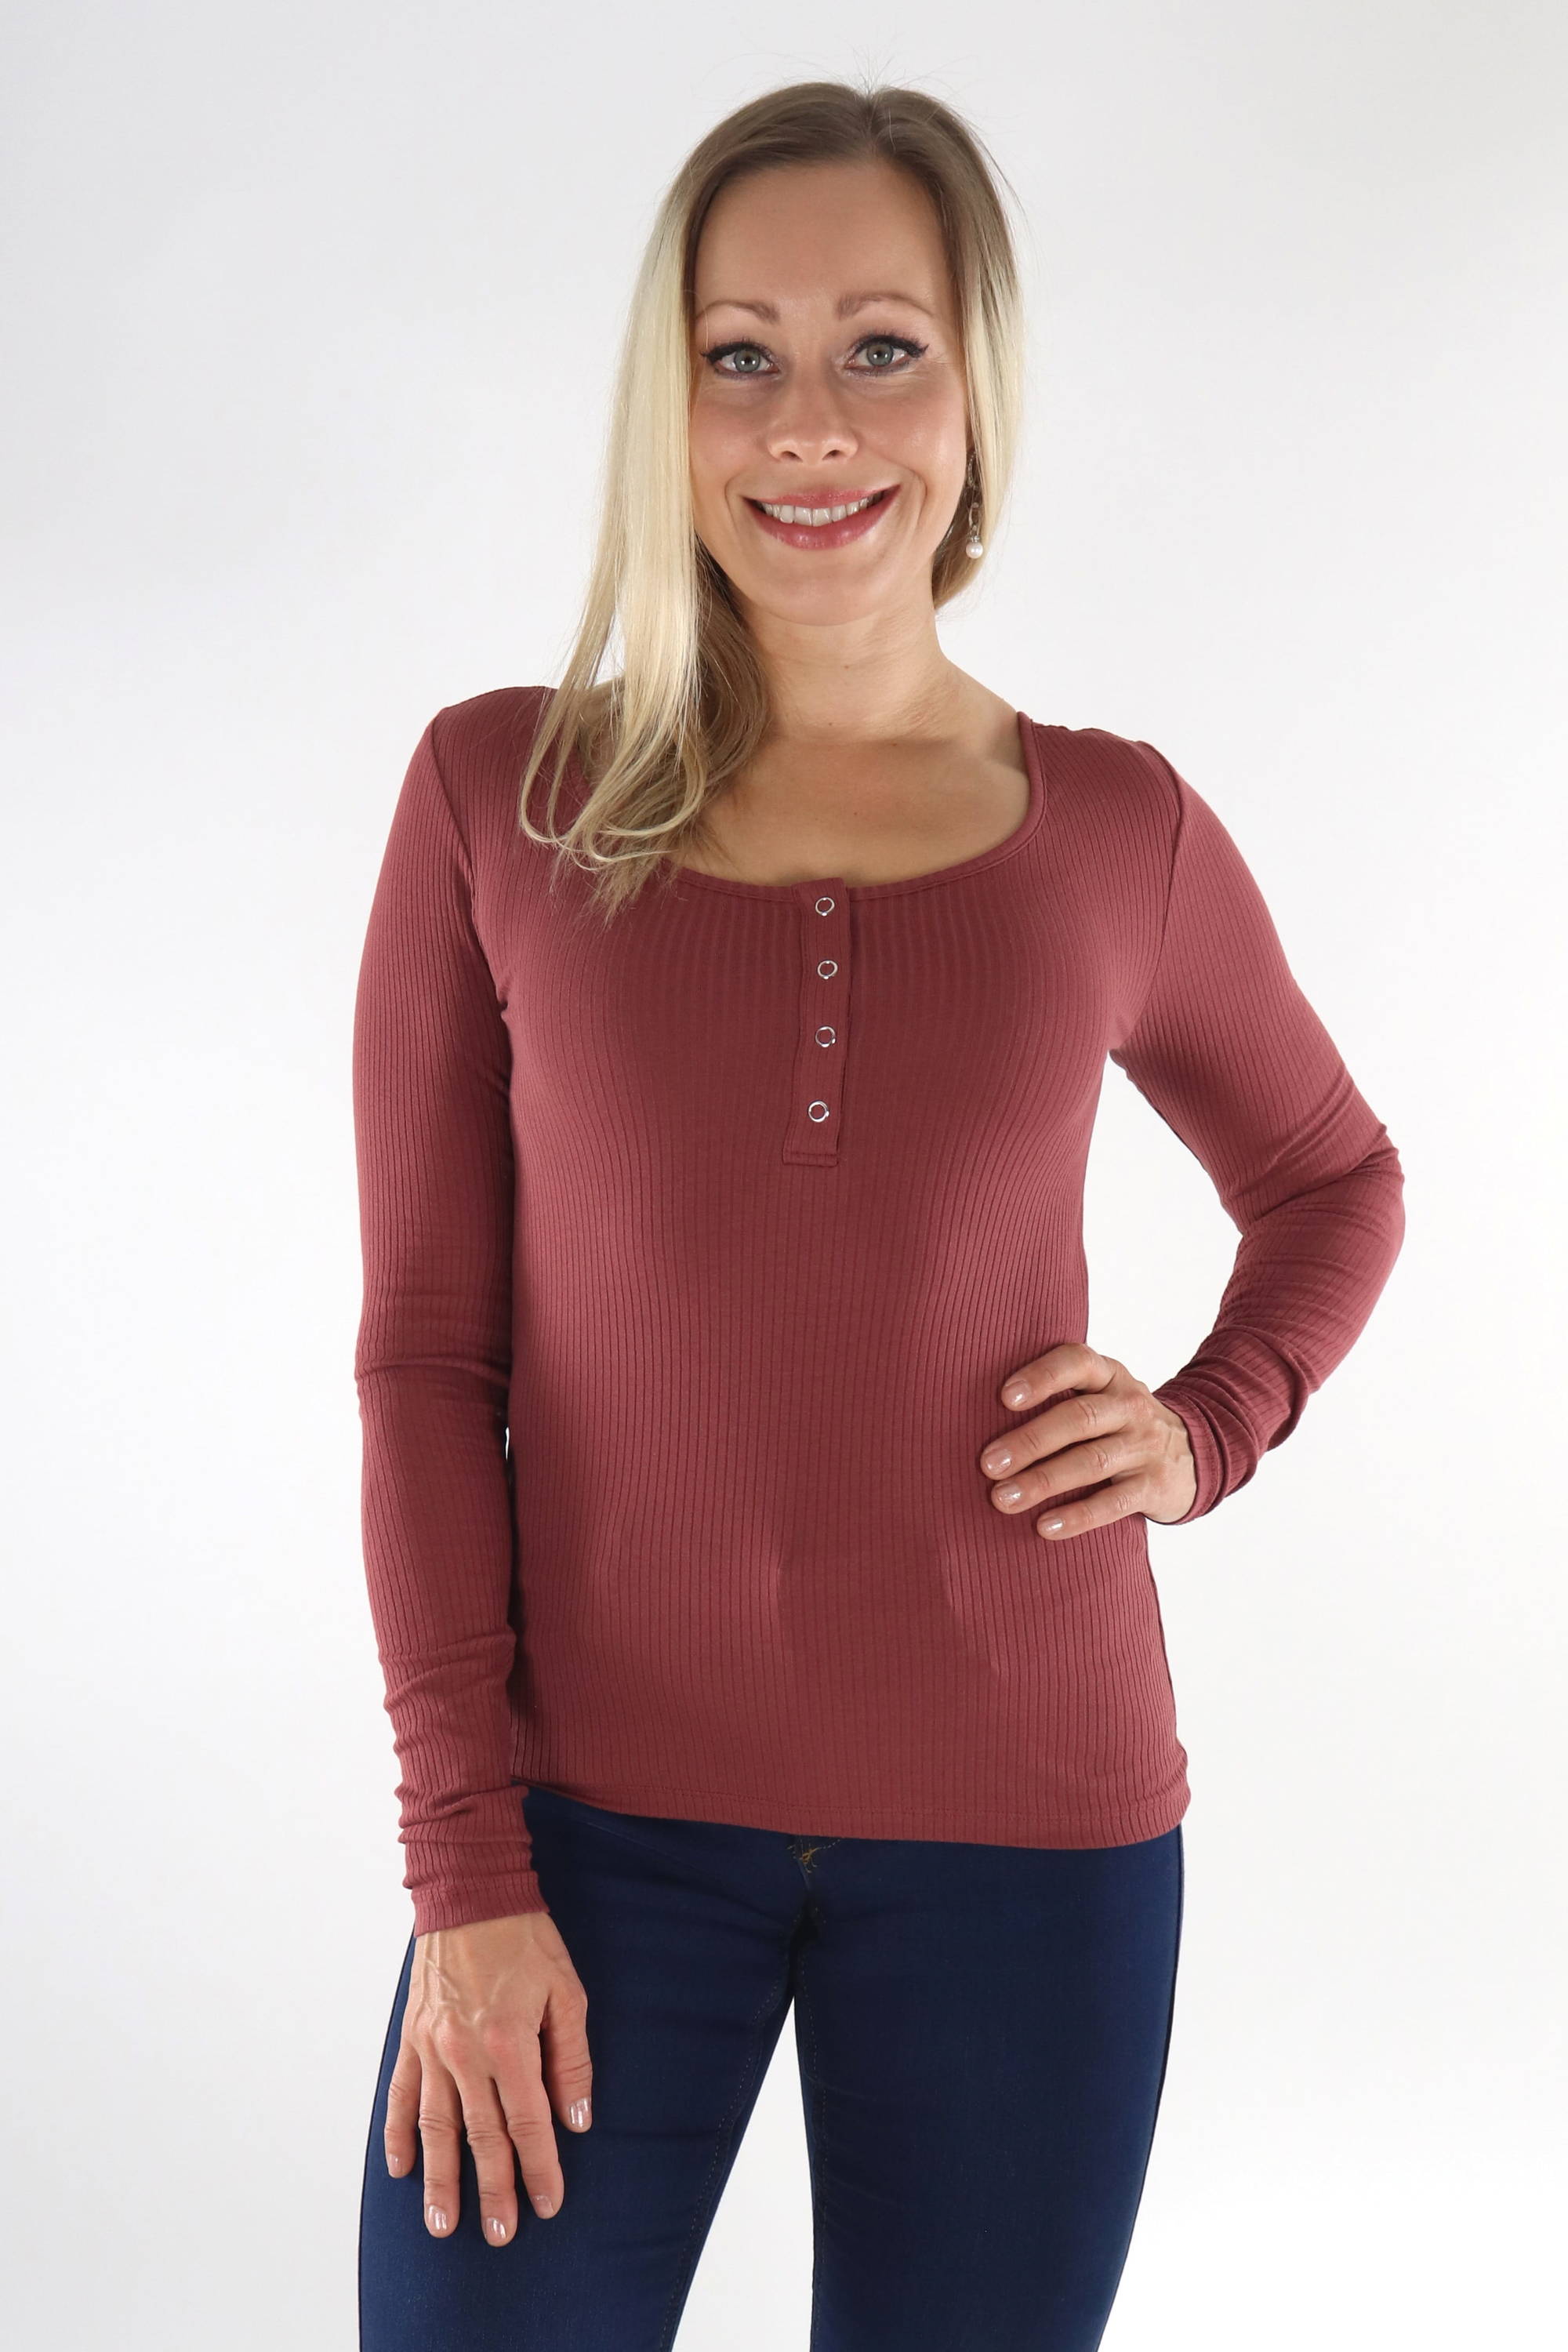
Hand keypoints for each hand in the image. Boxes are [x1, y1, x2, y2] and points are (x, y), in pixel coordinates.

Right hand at [385, 1908, 592, 2245]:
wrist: (470, 1892)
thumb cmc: (525, 1939)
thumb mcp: (566, 1991)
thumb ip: (571, 2059)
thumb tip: (578, 2119)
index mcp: (509, 2042)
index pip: (528, 2123)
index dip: (540, 2168)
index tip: (548, 2205)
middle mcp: (466, 2053)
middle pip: (481, 2137)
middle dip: (493, 2190)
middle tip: (500, 2235)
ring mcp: (432, 2047)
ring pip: (436, 2128)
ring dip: (440, 2179)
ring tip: (443, 2224)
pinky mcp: (411, 2037)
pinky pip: (402, 2095)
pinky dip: (399, 2134)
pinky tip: (401, 2168)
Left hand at [979, 1342, 1197, 1537]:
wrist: (1194, 1453)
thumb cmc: (1117, 1422)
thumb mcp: (1100, 1394)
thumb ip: (1057, 1394)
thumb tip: (971, 1412)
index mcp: (1109, 1375)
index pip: (1077, 1363)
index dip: (1042, 1377)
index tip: (1004, 1397)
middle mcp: (1130, 1405)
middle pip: (1078, 1419)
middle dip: (1030, 1441)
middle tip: (987, 1464)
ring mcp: (1145, 1446)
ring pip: (1091, 1461)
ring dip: (1043, 1480)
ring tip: (1002, 1499)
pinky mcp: (1154, 1486)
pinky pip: (1113, 1502)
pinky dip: (1077, 1516)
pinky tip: (1044, 1527)